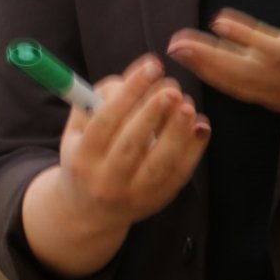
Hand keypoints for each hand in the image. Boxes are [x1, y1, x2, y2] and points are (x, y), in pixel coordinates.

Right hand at [50, 53, 209, 231]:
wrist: (90, 211)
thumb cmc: (85, 157)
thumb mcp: (78, 129)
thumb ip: (100, 98)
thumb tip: (138, 74)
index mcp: (82, 156)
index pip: (105, 121)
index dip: (129, 92)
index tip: (151, 67)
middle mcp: (105, 179)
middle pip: (131, 144)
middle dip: (153, 112)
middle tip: (172, 87)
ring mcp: (134, 194)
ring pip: (160, 163)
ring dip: (177, 132)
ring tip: (187, 105)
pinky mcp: (157, 201)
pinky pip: (179, 174)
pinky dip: (193, 150)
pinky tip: (200, 126)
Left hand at [166, 0, 279, 144]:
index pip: (271, 46)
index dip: (245, 34)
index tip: (218, 20)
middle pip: (240, 68)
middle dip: (206, 55)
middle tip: (175, 42)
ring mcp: (279, 93)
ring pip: (235, 81)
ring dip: (204, 67)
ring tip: (177, 51)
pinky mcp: (276, 100)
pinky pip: (240, 90)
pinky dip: (218, 81)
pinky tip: (199, 69)